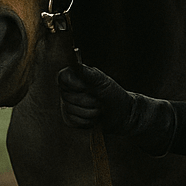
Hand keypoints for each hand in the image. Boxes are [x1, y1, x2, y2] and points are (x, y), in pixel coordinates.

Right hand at [57, 64, 174, 151]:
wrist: (122, 115)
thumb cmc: (114, 95)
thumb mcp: (102, 82)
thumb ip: (88, 74)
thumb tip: (75, 64)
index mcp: (76, 77)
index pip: (62, 77)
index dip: (73, 84)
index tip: (85, 87)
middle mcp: (69, 90)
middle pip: (67, 96)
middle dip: (87, 100)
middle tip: (100, 100)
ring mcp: (68, 105)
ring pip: (70, 110)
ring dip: (89, 112)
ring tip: (99, 109)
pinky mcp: (71, 119)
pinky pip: (73, 121)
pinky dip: (87, 121)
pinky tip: (94, 118)